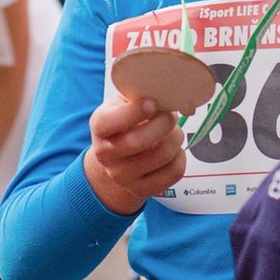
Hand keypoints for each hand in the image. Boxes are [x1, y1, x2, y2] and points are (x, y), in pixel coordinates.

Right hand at [85, 94, 186, 214]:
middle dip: (162, 124)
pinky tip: (174, 149)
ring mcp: (122, 176)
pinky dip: (180, 157)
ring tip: (174, 131)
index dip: (134, 112)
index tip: (152, 103)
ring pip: (160, 157)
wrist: (116, 160)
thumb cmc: (124, 123)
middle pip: (137, 142)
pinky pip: (172, 173)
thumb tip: (167, 90)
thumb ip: (139, 95)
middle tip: (171, 115)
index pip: (108, 122)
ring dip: (175, 138)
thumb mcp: (122, 104)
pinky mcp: (142, 189)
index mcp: (100, 128)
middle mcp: (106, 155)